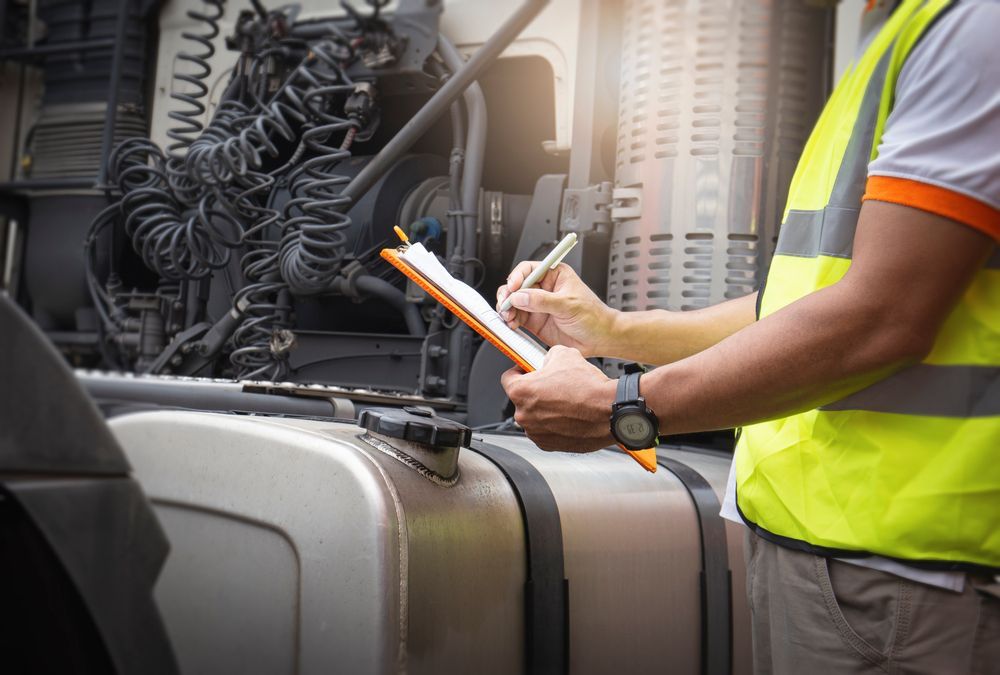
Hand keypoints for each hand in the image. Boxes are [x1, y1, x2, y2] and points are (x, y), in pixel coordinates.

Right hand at [496, 262, 618, 357]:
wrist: (600, 339)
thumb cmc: (593, 316)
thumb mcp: (568, 304)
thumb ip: (542, 301)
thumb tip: (520, 296)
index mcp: (554, 275)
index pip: (529, 270)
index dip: (517, 277)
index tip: (513, 287)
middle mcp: (544, 289)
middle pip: (517, 287)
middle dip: (507, 295)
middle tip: (505, 304)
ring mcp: (538, 306)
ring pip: (513, 303)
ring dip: (507, 309)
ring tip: (508, 317)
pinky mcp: (535, 321)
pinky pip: (517, 318)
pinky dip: (510, 321)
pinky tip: (512, 324)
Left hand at [500, 345, 615, 451]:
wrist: (610, 411)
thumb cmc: (589, 387)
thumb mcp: (564, 354)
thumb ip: (547, 357)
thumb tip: (546, 360)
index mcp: (521, 391)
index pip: (507, 378)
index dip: (519, 372)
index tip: (526, 371)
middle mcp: (524, 415)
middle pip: (522, 399)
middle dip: (535, 392)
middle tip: (553, 386)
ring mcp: (535, 432)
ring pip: (534, 416)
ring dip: (544, 409)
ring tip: (565, 401)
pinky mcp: (548, 445)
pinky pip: (545, 431)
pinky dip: (553, 424)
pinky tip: (569, 415)